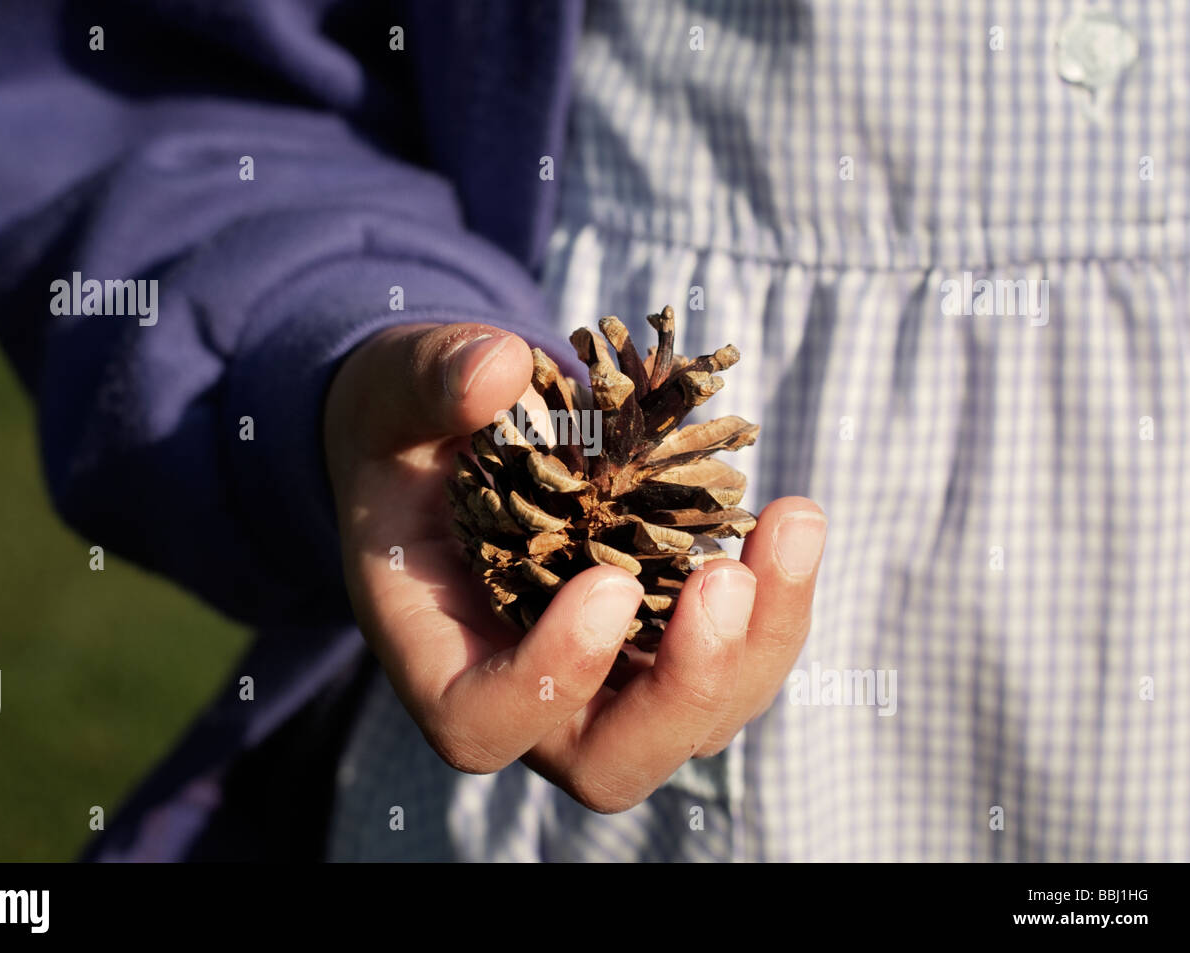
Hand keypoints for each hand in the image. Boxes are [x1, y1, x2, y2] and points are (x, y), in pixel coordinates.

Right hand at [324, 322, 826, 812]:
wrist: (450, 444)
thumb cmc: (407, 430)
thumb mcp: (396, 391)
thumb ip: (430, 382)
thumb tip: (503, 366)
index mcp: (437, 651)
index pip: (482, 722)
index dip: (548, 681)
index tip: (607, 586)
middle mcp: (525, 693)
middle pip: (609, 764)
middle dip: (682, 689)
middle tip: (724, 579)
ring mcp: (604, 681)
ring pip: (696, 722)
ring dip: (759, 641)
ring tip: (793, 524)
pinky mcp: (660, 646)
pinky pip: (734, 662)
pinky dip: (775, 604)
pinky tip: (793, 520)